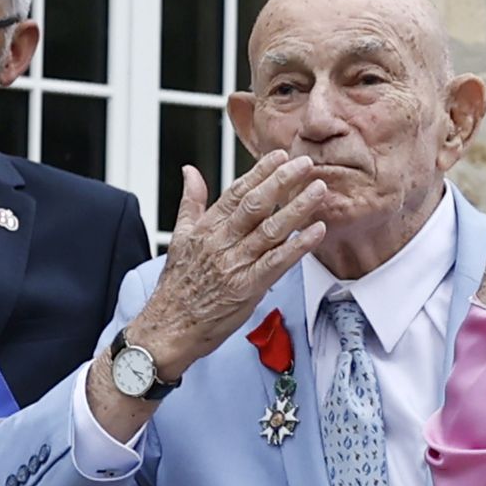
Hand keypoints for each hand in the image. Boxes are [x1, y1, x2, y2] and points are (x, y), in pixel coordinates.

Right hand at [121, 152, 336, 382]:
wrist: (167, 328)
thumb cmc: (176, 288)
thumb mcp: (179, 238)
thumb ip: (190, 202)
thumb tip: (190, 171)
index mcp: (206, 228)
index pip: (236, 192)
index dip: (260, 172)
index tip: (280, 156)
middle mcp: (221, 242)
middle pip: (256, 204)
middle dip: (282, 181)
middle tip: (305, 164)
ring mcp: (235, 265)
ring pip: (270, 230)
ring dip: (297, 208)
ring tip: (317, 190)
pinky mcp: (246, 288)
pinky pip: (277, 262)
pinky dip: (298, 246)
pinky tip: (316, 232)